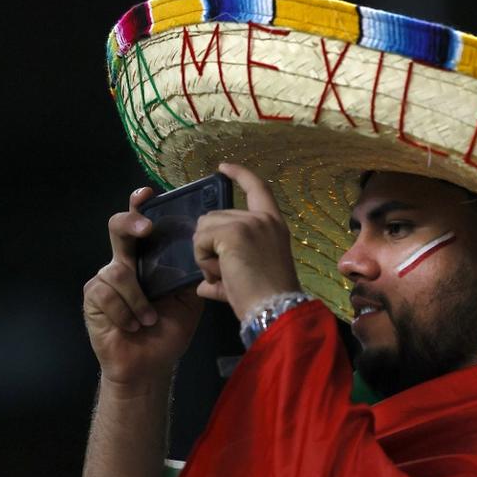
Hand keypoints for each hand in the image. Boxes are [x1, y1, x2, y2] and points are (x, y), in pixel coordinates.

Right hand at [83, 187, 203, 392]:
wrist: (150, 364)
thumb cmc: (170, 329)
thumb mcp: (189, 298)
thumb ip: (191, 272)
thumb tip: (203, 248)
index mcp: (150, 259)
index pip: (143, 225)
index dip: (140, 205)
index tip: (148, 193)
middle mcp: (126, 263)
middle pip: (118, 228)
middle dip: (131, 222)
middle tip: (146, 228)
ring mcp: (107, 279)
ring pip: (119, 270)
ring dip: (138, 299)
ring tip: (149, 319)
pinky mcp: (93, 297)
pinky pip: (108, 293)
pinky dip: (125, 312)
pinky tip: (132, 325)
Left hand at [193, 163, 300, 320]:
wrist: (275, 309)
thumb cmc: (267, 298)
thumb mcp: (249, 274)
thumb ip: (226, 271)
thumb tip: (201, 285)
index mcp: (273, 223)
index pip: (257, 188)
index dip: (239, 174)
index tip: (223, 167)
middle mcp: (262, 218)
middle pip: (214, 216)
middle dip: (209, 244)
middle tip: (225, 272)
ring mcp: (248, 223)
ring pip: (204, 228)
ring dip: (205, 254)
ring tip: (224, 274)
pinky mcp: (232, 233)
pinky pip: (201, 240)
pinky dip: (203, 259)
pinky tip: (220, 273)